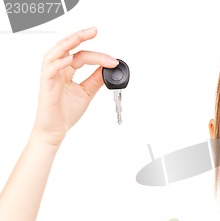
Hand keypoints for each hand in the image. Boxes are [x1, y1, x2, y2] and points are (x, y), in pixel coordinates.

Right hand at [32, 27, 118, 145]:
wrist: (56, 130)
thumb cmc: (66, 112)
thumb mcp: (87, 92)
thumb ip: (96, 79)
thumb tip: (109, 69)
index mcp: (66, 71)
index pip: (81, 55)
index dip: (98, 56)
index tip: (113, 60)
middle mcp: (57, 70)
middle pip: (67, 48)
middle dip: (80, 36)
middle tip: (94, 30)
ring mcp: (50, 76)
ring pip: (56, 53)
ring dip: (69, 43)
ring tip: (82, 36)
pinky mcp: (46, 85)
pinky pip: (50, 69)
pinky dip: (60, 62)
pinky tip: (70, 59)